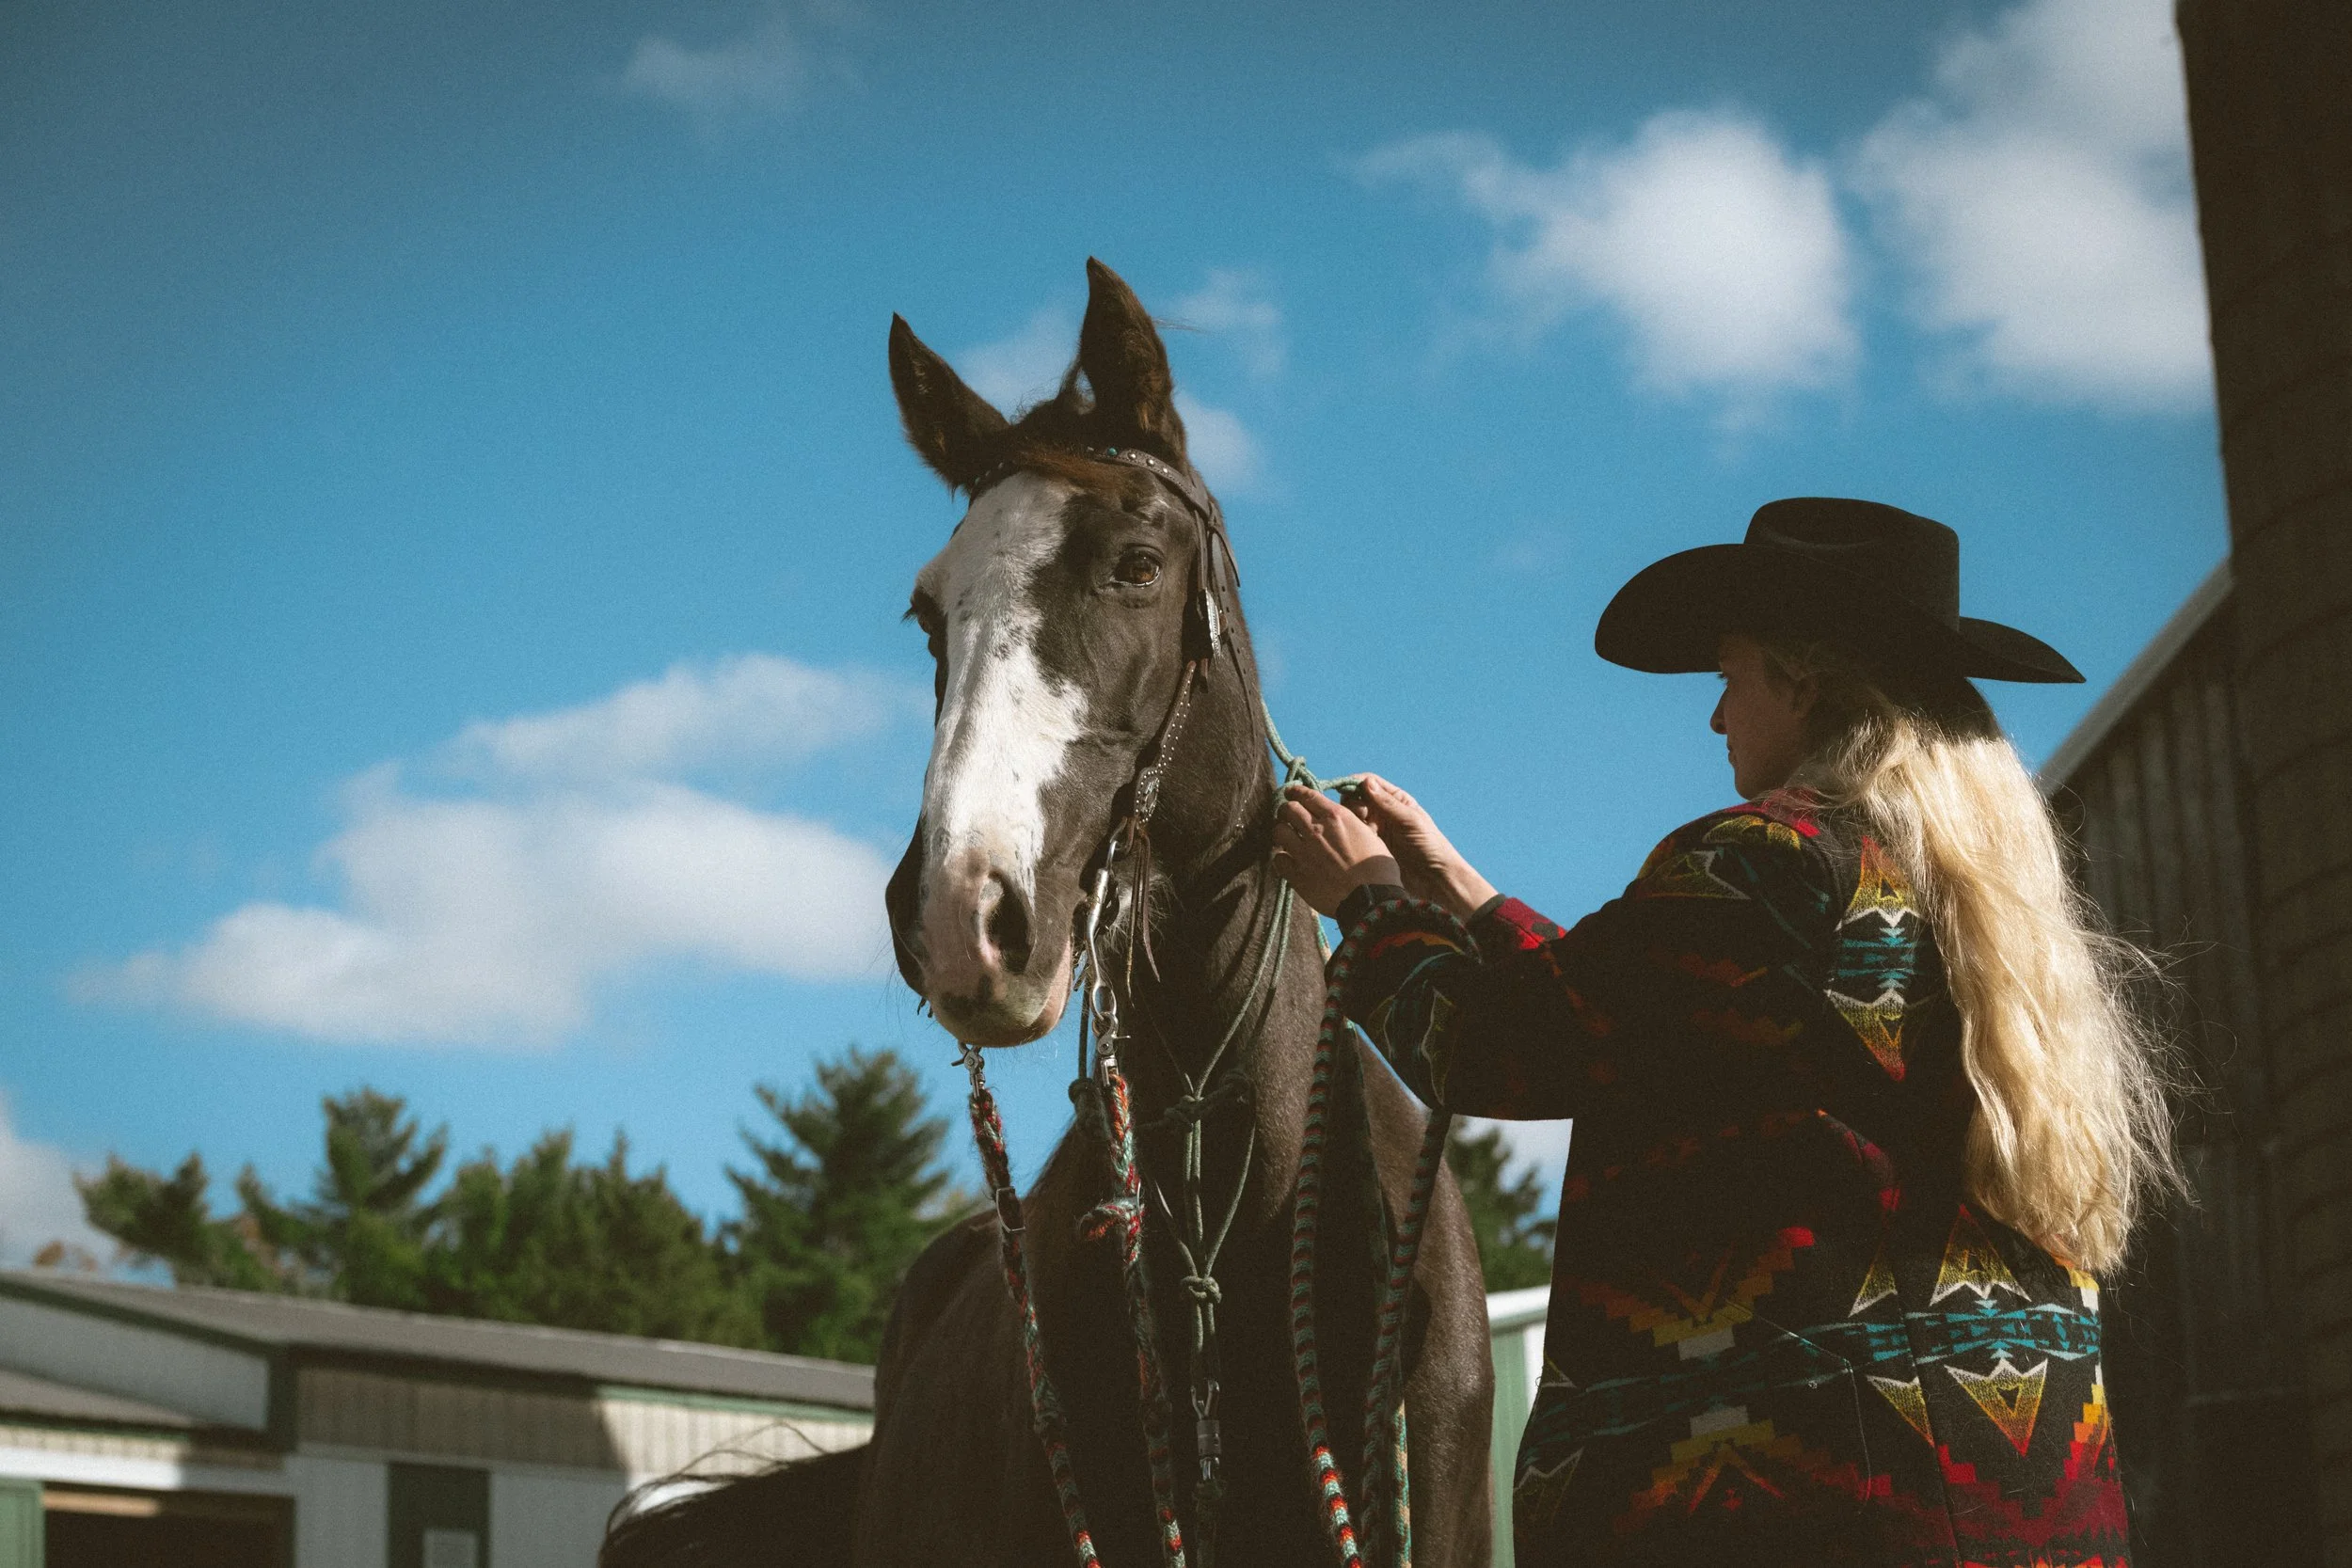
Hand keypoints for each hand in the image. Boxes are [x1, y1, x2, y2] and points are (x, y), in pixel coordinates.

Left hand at [1271, 784, 1400, 915]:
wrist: (1372, 899)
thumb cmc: (1378, 869)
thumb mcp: (1369, 835)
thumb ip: (1349, 824)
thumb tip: (1338, 821)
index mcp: (1336, 817)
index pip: (1306, 795)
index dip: (1296, 792)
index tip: (1291, 793)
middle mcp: (1316, 830)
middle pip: (1287, 809)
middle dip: (1286, 810)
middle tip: (1288, 816)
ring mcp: (1304, 852)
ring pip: (1278, 831)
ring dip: (1281, 832)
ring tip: (1286, 838)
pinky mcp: (1297, 874)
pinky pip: (1278, 859)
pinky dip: (1282, 858)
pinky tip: (1289, 861)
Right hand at [1341, 775, 1497, 921]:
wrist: (1435, 879)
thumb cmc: (1430, 846)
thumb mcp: (1410, 821)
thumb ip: (1388, 803)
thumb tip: (1365, 782)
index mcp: (1396, 800)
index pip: (1369, 784)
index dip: (1354, 784)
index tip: (1340, 790)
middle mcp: (1383, 812)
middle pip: (1355, 799)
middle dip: (1350, 805)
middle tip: (1355, 818)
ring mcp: (1375, 830)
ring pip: (1351, 818)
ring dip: (1348, 822)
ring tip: (1355, 833)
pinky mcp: (1370, 848)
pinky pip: (1353, 837)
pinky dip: (1348, 837)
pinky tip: (1350, 844)